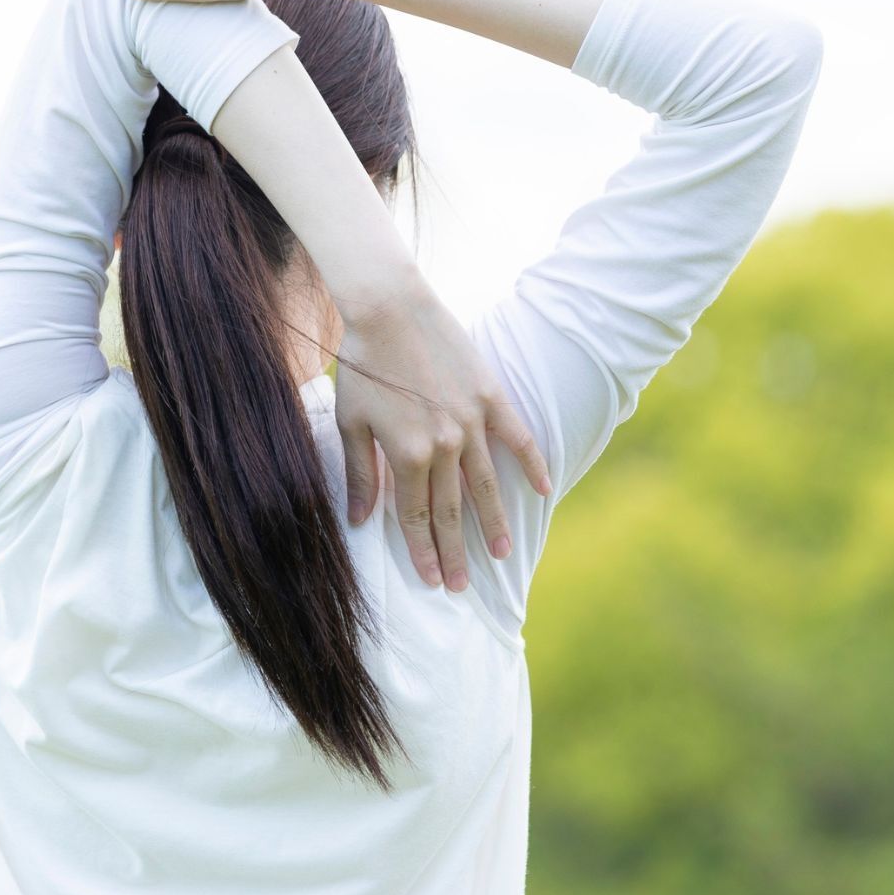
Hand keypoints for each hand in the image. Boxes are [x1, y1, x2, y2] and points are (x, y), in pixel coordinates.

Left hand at [333, 286, 552, 591]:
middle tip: (462, 585)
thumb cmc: (361, 365)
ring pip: (486, 484)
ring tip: (500, 553)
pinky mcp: (490, 396)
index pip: (415, 515)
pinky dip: (531, 465)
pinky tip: (542, 491)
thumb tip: (359, 520)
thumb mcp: (351, 422)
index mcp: (408, 454)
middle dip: (455, 551)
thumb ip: (361, 474)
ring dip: (492, 522)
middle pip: (451, 509)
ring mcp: (473, 421)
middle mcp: (446, 445)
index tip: (432, 579)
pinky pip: (517, 438)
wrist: (389, 309)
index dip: (422, 550)